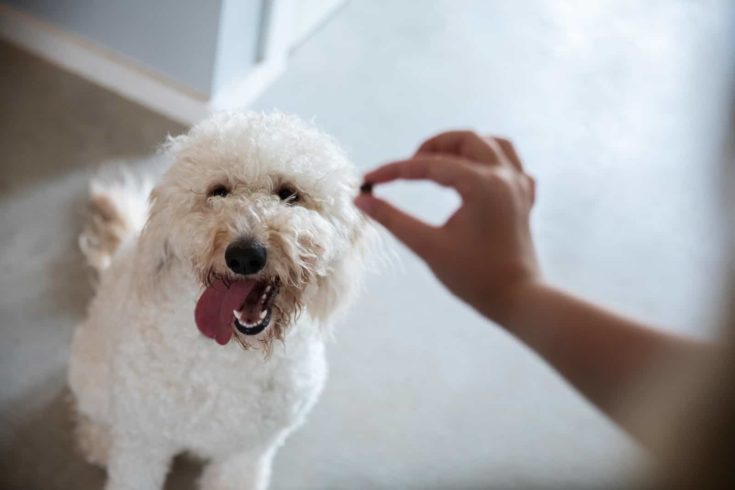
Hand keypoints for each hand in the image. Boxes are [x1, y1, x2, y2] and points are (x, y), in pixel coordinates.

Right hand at [355, 131, 538, 321]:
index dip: (395, 170)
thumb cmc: (473, 277)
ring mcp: (519, 185)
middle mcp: (504, 176)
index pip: (430, 164)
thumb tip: (361, 200)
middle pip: (465, 139)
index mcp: (482, 185)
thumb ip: (393, 219)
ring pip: (492, 144)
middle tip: (407, 170)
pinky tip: (474, 176)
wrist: (517, 299)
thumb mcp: (428, 246)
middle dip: (431, 147)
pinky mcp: (525, 198)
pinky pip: (510, 163)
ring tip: (438, 164)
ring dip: (462, 147)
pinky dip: (489, 161)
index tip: (368, 179)